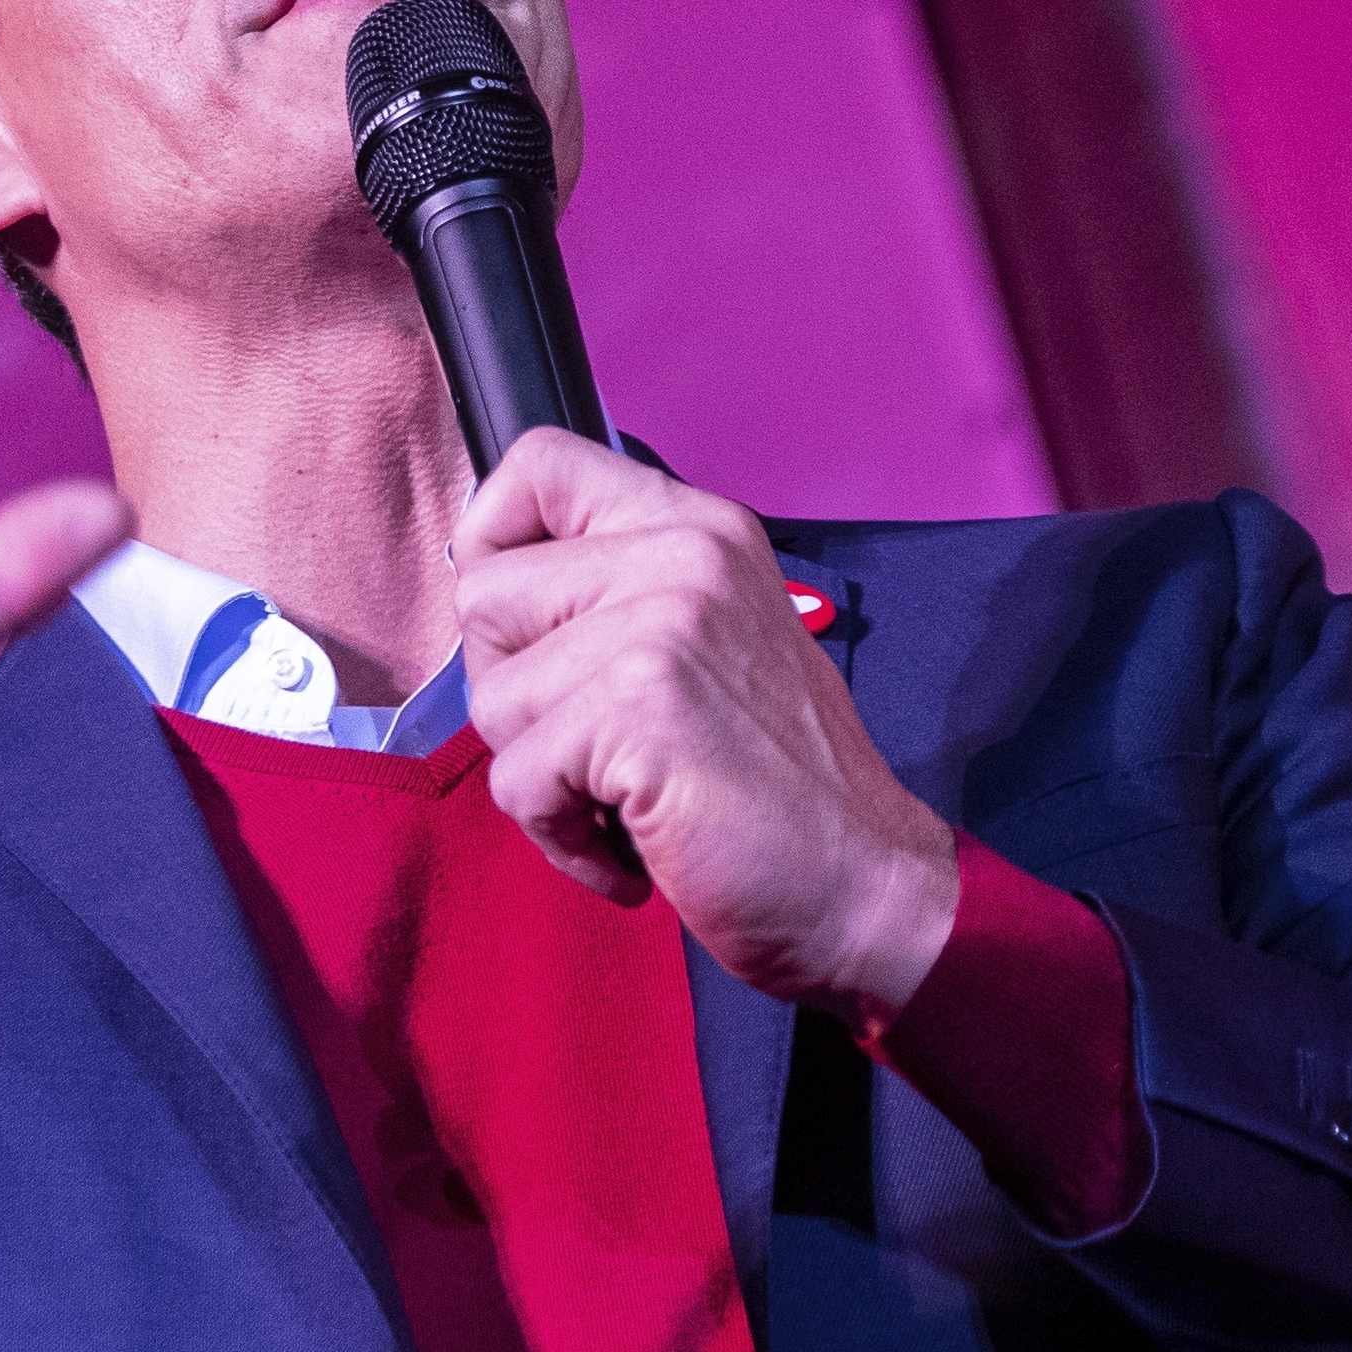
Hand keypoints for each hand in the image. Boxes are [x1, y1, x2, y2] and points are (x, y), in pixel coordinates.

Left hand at [454, 429, 955, 1020]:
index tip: (525, 629)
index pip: (539, 461)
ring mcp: (664, 625)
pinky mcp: (639, 708)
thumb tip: (486, 581)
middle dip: (511, 689)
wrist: (867, 889)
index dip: (493, 543)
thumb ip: (616, 598)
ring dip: (540, 775)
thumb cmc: (774, 792)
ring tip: (626, 800)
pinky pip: (516, 778)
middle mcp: (684, 554)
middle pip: (484, 590)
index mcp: (698, 529)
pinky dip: (559, 837)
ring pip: (491, 695)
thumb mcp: (708, 647)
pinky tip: (630, 851)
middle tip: (594, 745)